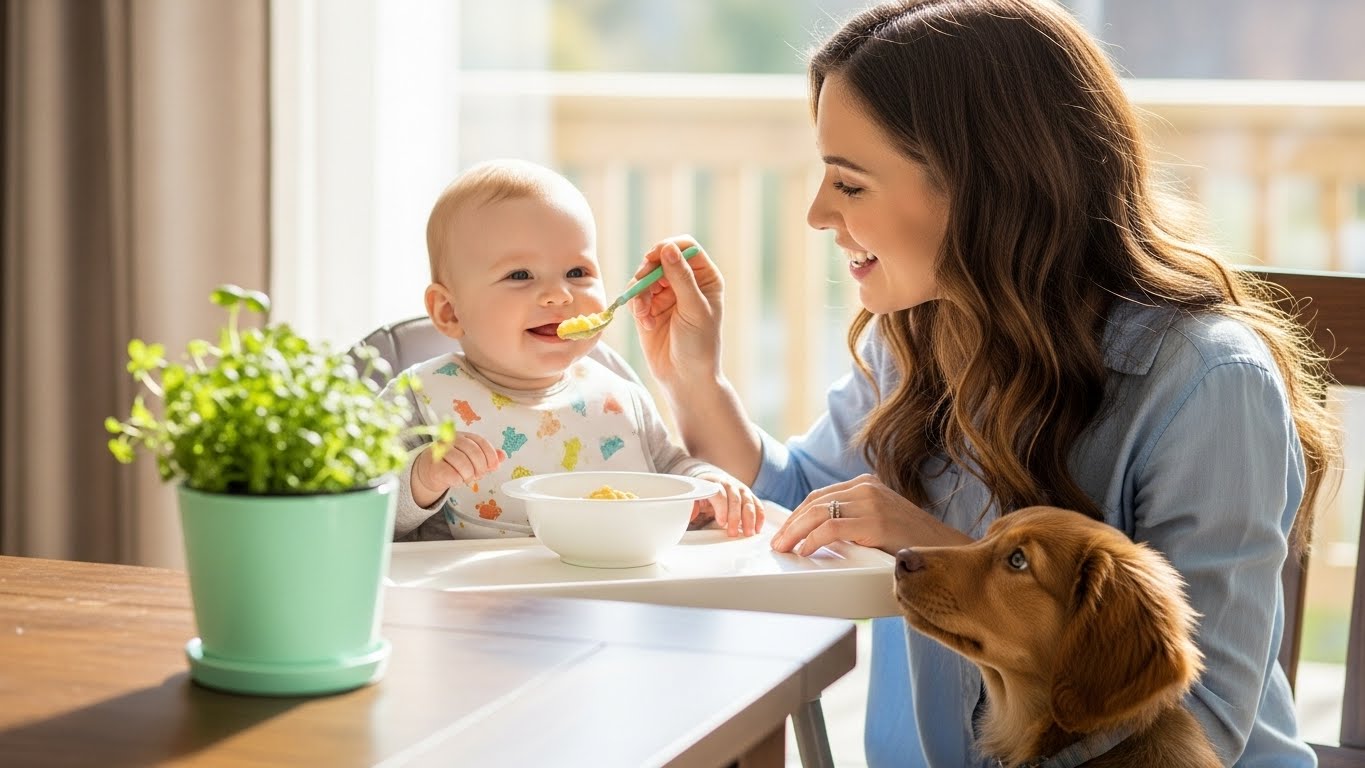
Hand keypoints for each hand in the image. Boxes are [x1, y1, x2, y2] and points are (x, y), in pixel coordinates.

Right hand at [410, 434, 504, 506]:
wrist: (429, 472)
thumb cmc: (453, 464)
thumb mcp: (472, 459)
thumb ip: (487, 457)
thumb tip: (503, 456)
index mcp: (463, 436)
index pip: (480, 442)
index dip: (490, 455)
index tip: (494, 467)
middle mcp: (451, 440)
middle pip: (473, 451)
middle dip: (481, 467)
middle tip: (480, 475)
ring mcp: (440, 452)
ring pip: (462, 463)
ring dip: (469, 475)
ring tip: (468, 479)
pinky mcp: (433, 466)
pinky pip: (450, 474)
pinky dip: (458, 480)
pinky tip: (457, 481)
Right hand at [630, 237, 725, 386]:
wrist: (685, 378)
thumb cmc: (699, 345)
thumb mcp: (694, 309)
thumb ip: (681, 278)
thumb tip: (667, 248)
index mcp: (705, 278)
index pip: (685, 248)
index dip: (668, 248)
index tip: (654, 258)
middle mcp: (685, 282)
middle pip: (660, 258)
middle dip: (648, 271)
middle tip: (641, 284)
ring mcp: (666, 295)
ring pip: (644, 277)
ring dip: (640, 293)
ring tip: (644, 314)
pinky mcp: (649, 309)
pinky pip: (635, 295)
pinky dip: (636, 306)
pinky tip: (645, 323)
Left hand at [695, 471, 763, 536]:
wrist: (712, 481)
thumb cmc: (703, 492)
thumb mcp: (694, 497)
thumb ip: (691, 505)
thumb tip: (690, 514)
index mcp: (713, 483)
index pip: (719, 494)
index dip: (721, 508)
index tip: (721, 522)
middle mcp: (729, 484)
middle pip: (735, 499)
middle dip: (735, 517)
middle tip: (733, 533)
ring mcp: (741, 489)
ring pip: (748, 502)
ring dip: (750, 519)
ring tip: (748, 533)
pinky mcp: (749, 495)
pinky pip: (757, 504)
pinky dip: (759, 516)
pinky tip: (758, 528)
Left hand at [769, 474, 971, 555]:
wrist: (945, 550)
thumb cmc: (912, 542)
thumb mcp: (879, 521)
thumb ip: (855, 518)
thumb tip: (820, 532)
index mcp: (866, 484)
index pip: (821, 495)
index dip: (798, 514)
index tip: (785, 531)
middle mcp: (866, 488)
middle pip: (815, 502)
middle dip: (792, 524)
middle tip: (777, 542)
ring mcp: (871, 502)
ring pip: (818, 513)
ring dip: (795, 532)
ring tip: (783, 548)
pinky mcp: (874, 521)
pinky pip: (831, 528)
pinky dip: (812, 539)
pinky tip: (804, 551)